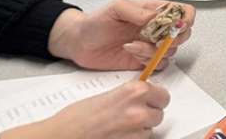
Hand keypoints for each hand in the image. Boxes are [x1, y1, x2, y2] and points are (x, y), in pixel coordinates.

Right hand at [3, 80, 169, 138]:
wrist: (62, 136)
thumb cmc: (78, 116)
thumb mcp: (109, 95)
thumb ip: (131, 94)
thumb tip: (145, 94)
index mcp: (134, 91)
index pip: (163, 95)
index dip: (156, 98)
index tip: (152, 99)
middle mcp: (138, 110)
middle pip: (160, 113)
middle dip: (149, 113)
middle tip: (134, 114)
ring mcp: (135, 131)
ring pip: (150, 129)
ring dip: (141, 128)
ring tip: (121, 126)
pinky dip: (132, 138)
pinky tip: (117, 135)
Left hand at [47, 0, 194, 70]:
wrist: (79, 43)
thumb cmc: (96, 21)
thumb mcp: (116, 8)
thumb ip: (137, 11)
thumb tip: (156, 18)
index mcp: (155, 12)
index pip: (183, 11)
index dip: (187, 18)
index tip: (177, 25)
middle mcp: (157, 28)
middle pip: (183, 34)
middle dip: (173, 39)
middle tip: (156, 39)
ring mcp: (151, 45)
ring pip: (171, 51)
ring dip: (154, 51)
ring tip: (132, 46)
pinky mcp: (143, 61)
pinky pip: (159, 64)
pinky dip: (148, 61)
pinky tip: (131, 54)